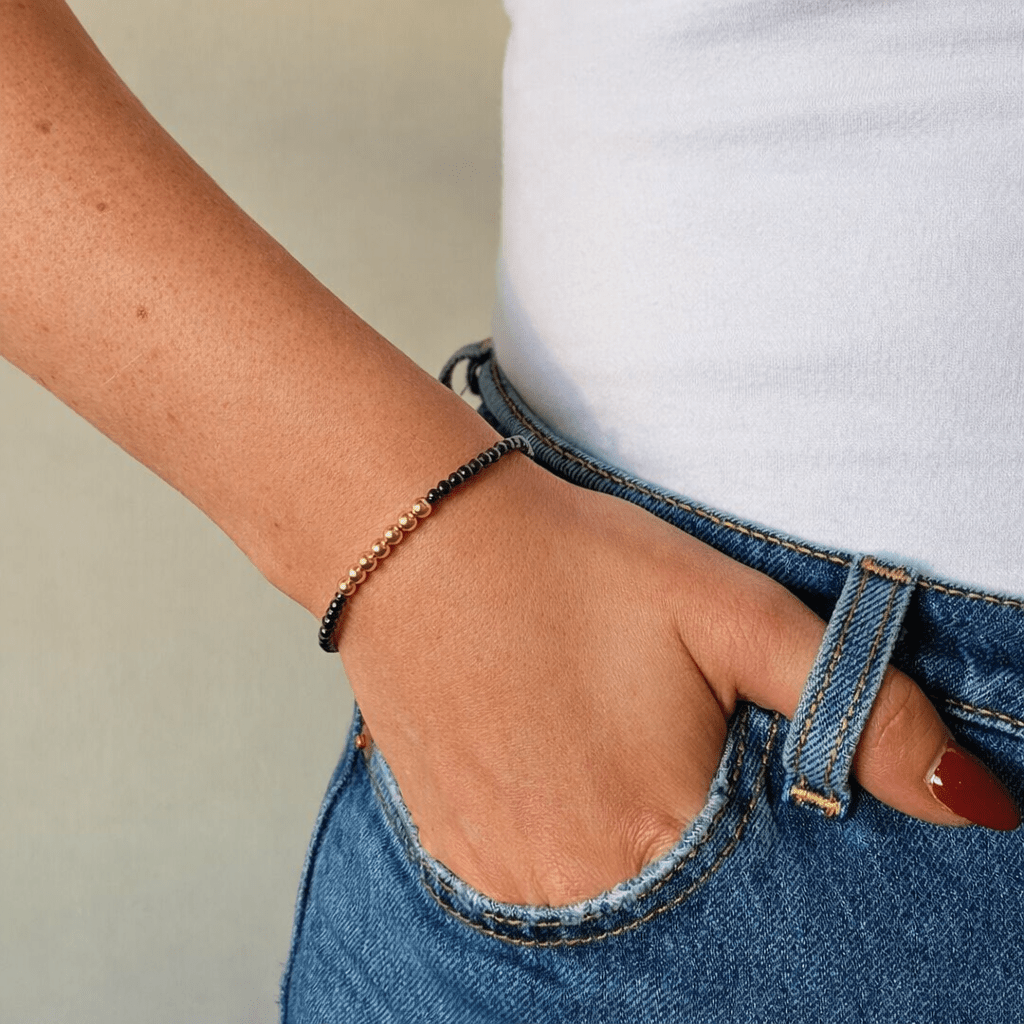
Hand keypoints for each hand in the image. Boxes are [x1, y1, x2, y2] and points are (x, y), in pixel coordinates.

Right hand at [337, 455, 1017, 906]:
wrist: (420, 539)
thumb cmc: (575, 565)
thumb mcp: (731, 611)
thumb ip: (853, 708)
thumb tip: (972, 802)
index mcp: (660, 829)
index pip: (764, 897)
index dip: (765, 830)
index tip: (724, 762)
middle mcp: (577, 880)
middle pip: (681, 904)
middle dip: (690, 836)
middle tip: (649, 736)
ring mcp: (504, 876)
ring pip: (604, 900)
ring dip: (623, 842)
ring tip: (594, 742)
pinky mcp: (452, 853)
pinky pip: (532, 886)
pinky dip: (560, 841)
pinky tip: (550, 763)